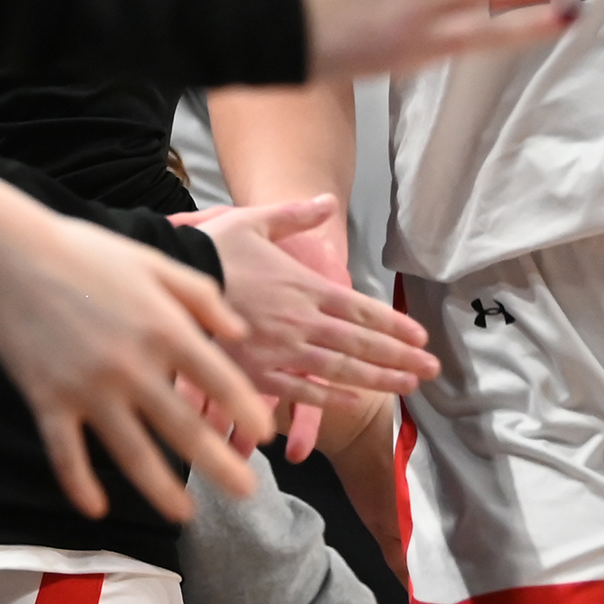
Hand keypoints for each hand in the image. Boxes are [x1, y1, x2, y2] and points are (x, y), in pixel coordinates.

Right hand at [0, 216, 275, 524]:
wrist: (10, 254)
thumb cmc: (86, 252)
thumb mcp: (155, 262)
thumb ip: (202, 296)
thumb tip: (240, 333)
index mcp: (164, 328)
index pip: (219, 380)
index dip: (247, 410)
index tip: (265, 435)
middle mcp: (132, 365)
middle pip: (184, 428)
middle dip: (219, 465)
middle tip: (247, 493)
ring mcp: (88, 388)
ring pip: (131, 453)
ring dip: (160, 490)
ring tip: (185, 516)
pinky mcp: (47, 400)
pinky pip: (66, 454)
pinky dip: (79, 485)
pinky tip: (96, 511)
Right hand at [197, 196, 436, 423]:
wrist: (171, 277)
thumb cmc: (211, 249)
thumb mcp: (255, 221)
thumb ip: (295, 215)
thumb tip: (326, 201)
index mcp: (304, 287)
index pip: (360, 309)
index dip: (393, 325)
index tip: (421, 337)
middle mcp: (300, 320)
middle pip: (361, 343)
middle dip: (400, 357)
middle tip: (432, 369)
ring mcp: (280, 349)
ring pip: (340, 368)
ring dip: (378, 379)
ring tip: (408, 386)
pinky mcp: (255, 372)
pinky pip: (300, 389)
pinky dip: (329, 397)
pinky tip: (353, 402)